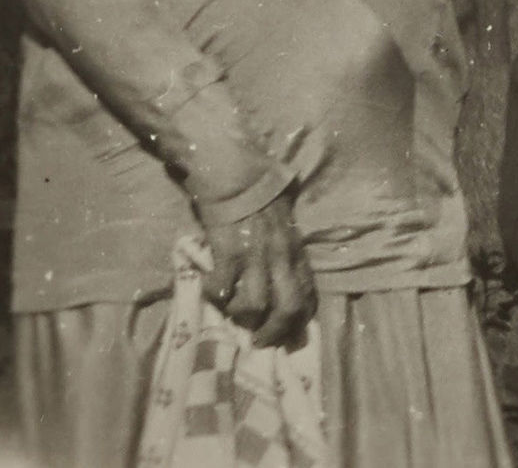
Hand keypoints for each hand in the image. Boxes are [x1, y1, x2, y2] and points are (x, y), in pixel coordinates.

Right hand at [201, 190, 316, 348]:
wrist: (237, 175)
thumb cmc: (262, 196)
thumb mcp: (285, 225)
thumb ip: (287, 249)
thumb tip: (283, 276)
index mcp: (296, 252)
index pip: (309, 296)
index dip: (299, 322)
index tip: (286, 334)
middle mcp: (281, 258)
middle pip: (288, 309)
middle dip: (274, 333)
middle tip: (259, 342)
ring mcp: (255, 257)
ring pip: (254, 307)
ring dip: (241, 317)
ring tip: (231, 313)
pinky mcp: (228, 253)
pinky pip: (221, 290)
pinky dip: (213, 296)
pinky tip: (208, 289)